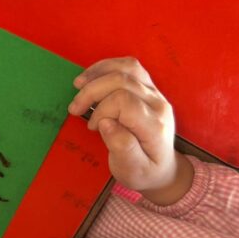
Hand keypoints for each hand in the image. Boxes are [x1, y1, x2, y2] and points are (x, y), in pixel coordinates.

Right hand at [68, 57, 191, 204]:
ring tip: (79, 86)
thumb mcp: (132, 171)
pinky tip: (91, 77)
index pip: (124, 101)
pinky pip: (130, 65)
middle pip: (122, 80)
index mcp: (154, 125)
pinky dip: (106, 66)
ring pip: (127, 67)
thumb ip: (122, 148)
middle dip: (92, 92)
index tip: (93, 127)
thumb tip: (106, 123)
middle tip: (75, 110)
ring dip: (97, 74)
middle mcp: (158, 104)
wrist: (163, 169)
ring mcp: (155, 93)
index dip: (101, 110)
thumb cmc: (144, 171)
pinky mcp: (149, 87)